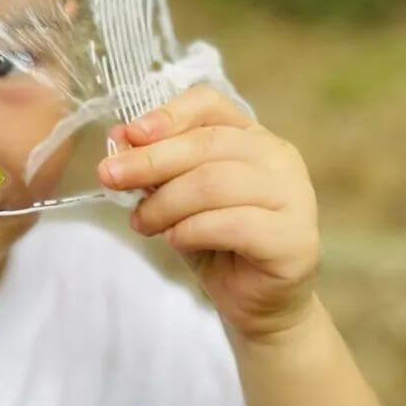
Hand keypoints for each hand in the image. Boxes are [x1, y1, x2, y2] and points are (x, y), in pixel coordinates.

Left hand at [98, 85, 320, 341]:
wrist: (253, 300)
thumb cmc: (214, 239)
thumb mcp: (176, 195)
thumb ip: (156, 167)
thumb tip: (119, 139)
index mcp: (252, 136)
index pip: (210, 104)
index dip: (167, 114)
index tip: (129, 134)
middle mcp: (279, 157)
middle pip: (206, 144)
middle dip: (150, 160)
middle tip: (109, 177)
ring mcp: (295, 196)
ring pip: (215, 182)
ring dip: (166, 202)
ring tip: (142, 222)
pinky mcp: (295, 239)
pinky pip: (232, 224)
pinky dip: (191, 230)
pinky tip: (174, 240)